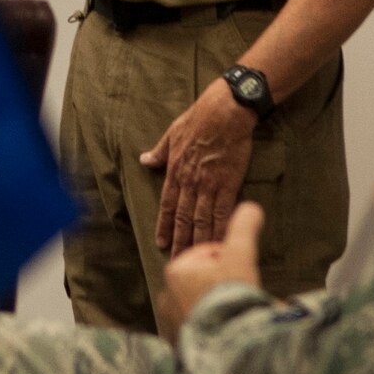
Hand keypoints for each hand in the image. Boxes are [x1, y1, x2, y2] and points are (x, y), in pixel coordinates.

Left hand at [140, 78, 255, 253]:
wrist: (225, 112)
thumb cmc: (198, 119)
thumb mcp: (172, 133)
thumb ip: (160, 151)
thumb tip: (145, 160)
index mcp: (176, 171)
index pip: (167, 205)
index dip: (164, 225)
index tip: (161, 242)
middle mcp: (190, 182)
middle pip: (183, 218)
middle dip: (180, 241)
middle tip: (178, 261)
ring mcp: (209, 185)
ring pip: (201, 220)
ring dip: (198, 241)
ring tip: (196, 261)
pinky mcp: (228, 184)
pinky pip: (223, 212)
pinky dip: (220, 229)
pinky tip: (220, 243)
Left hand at [159, 202, 264, 340]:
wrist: (225, 344)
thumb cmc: (229, 295)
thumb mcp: (240, 255)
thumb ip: (244, 227)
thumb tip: (252, 206)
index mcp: (177, 270)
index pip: (206, 255)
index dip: (229, 259)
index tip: (241, 272)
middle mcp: (167, 296)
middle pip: (202, 282)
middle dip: (220, 284)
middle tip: (240, 293)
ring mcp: (170, 322)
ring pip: (199, 304)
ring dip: (215, 305)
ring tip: (234, 312)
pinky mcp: (177, 344)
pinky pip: (196, 328)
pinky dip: (208, 326)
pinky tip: (224, 329)